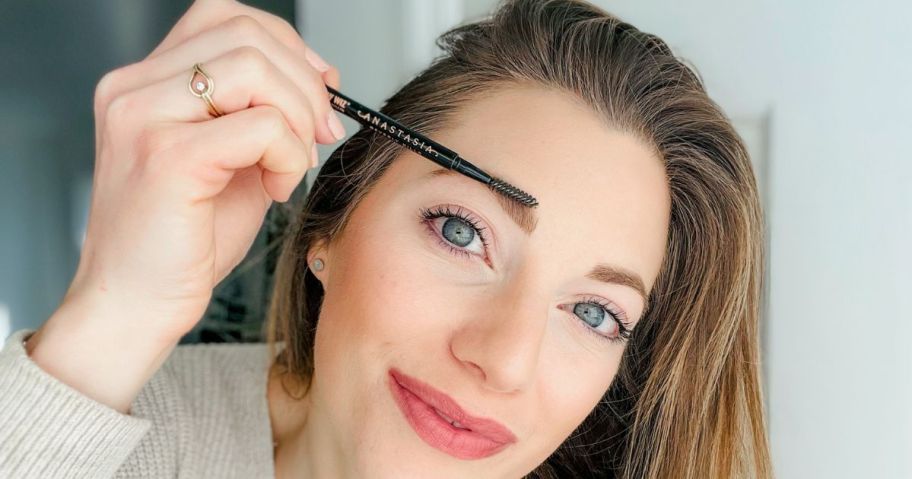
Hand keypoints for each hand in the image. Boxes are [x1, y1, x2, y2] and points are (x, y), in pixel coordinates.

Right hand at [61, 0, 343, 344]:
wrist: (135, 303)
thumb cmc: (184, 240)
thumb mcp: (232, 159)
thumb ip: (264, 112)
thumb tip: (320, 77)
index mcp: (145, 82)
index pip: (225, 16)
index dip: (286, 44)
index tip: (318, 89)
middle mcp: (134, 88)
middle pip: (246, 34)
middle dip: (304, 84)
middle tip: (320, 133)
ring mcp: (144, 117)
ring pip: (255, 68)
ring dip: (297, 117)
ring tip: (291, 165)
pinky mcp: (167, 157)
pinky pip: (261, 126)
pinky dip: (289, 156)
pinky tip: (277, 188)